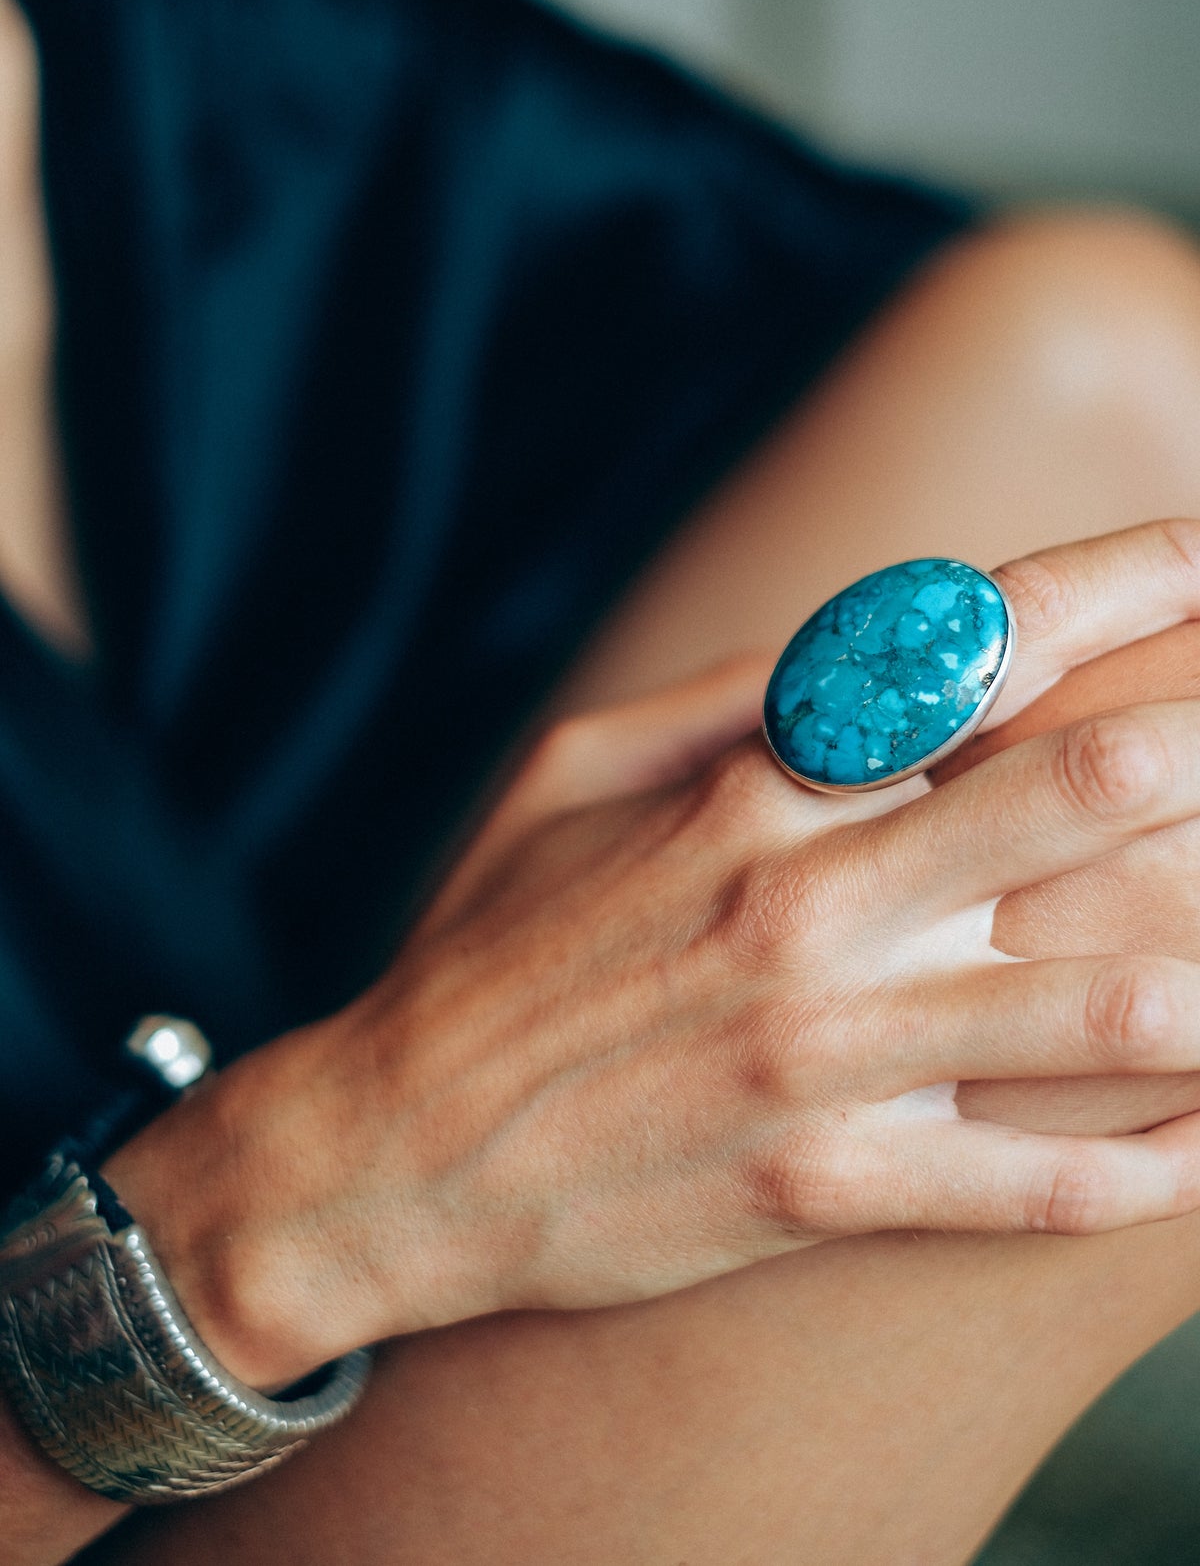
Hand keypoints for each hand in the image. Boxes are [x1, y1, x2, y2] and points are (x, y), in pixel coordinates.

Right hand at [108, 521, 1199, 1394]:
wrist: (396, 1152)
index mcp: (753, 783)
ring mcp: (825, 1055)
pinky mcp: (826, 1189)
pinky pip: (1037, 1186)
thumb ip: (731, 693)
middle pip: (1083, 795)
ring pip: (1104, 1008)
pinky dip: (1149, 1170)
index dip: (1130, 580)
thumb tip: (881, 634)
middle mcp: (809, 903)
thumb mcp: (570, 770)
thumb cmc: (492, 943)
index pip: (978, 647)